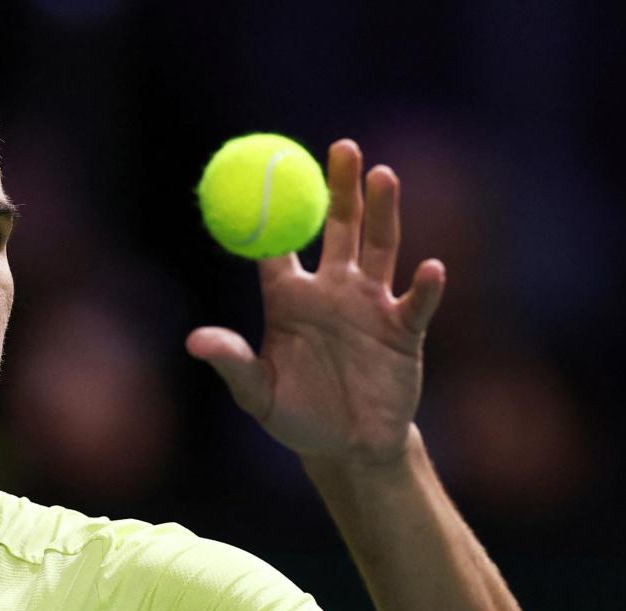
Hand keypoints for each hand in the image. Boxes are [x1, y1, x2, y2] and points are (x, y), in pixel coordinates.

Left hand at [186, 139, 445, 465]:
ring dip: (383, 212)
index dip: (273, 209)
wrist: (347, 448)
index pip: (279, 244)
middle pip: (337, 227)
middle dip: (341, 188)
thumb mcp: (258, 394)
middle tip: (342, 147)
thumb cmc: (297, 417)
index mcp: (289, 298)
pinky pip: (415, 303)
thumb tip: (194, 341)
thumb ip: (233, 363)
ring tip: (383, 175)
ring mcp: (371, 305)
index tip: (268, 172)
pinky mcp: (404, 330)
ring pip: (380, 248)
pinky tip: (430, 269)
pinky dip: (424, 287)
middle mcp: (333, 290)